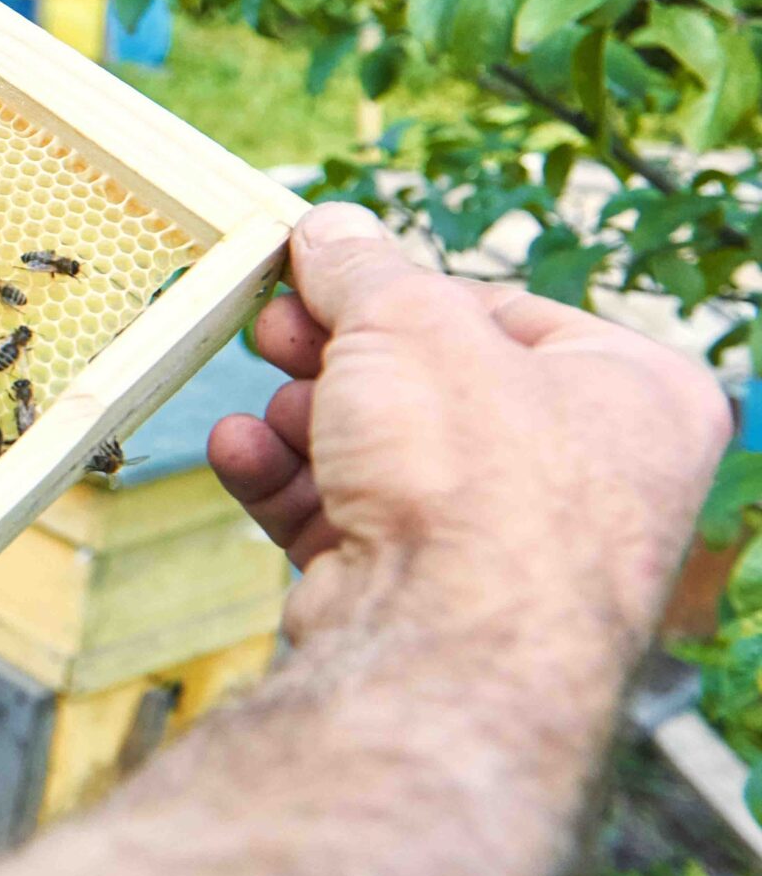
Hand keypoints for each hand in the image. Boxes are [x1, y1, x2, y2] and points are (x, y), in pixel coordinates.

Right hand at [209, 202, 726, 652]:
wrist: (444, 648)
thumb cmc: (473, 475)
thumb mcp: (408, 320)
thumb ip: (360, 265)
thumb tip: (329, 227)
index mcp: (636, 394)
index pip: (503, 311)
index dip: (401, 291)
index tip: (322, 272)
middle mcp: (586, 476)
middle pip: (427, 383)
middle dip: (333, 356)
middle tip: (271, 326)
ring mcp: (503, 545)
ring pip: (378, 451)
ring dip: (301, 420)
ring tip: (264, 407)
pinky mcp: (424, 596)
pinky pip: (346, 516)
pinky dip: (287, 482)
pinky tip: (240, 453)